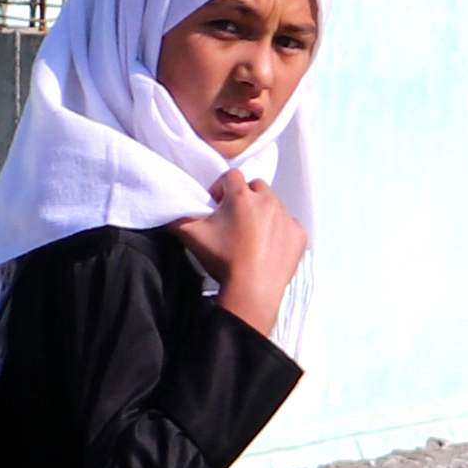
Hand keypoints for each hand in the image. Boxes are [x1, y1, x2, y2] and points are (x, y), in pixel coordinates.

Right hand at [169, 165, 308, 340]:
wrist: (251, 291)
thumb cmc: (222, 260)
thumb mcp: (191, 236)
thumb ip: (176, 216)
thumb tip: (168, 206)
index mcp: (242, 195)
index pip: (231, 176)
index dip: (221, 189)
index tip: (217, 206)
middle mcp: (268, 200)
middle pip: (256, 187)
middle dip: (245, 198)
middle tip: (235, 220)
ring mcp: (286, 217)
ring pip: (274, 205)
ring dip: (263, 213)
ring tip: (252, 236)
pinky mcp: (299, 235)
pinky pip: (290, 225)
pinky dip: (281, 231)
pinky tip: (269, 247)